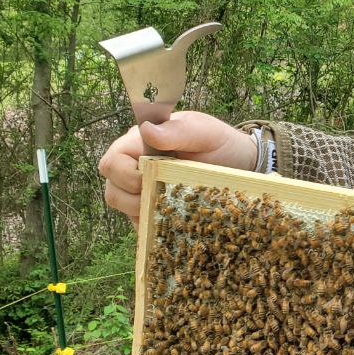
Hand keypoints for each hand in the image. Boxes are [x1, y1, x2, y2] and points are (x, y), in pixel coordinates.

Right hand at [98, 111, 258, 224]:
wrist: (241, 164)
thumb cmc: (220, 143)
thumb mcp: (206, 132)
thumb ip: (179, 131)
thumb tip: (147, 130)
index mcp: (141, 144)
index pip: (112, 161)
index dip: (123, 175)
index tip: (147, 180)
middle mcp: (136, 167)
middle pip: (112, 189)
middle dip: (131, 198)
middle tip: (160, 196)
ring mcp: (143, 190)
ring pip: (122, 208)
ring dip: (141, 212)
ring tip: (168, 206)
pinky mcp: (153, 208)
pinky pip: (141, 223)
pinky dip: (152, 224)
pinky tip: (173, 220)